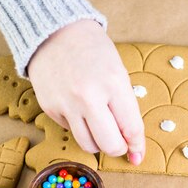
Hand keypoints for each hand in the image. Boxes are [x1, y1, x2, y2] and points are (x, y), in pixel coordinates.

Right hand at [28, 19, 143, 164]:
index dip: (137, 146)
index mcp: (113, 84)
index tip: (138, 154)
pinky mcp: (49, 108)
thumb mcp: (118, 73)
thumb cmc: (93, 51)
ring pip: (88, 146)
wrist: (54, 32)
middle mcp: (88, 97)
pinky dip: (79, 127)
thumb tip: (131, 142)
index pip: (131, 129)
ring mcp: (66, 104)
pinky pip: (70, 131)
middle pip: (109, 145)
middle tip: (119, 143)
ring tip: (100, 127)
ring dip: (98, 143)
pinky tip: (78, 109)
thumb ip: (125, 108)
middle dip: (118, 149)